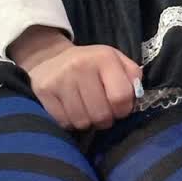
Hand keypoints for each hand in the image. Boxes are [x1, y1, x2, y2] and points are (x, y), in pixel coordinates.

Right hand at [9, 24, 142, 130]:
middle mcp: (81, 66)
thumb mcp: (114, 61)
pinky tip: (71, 110)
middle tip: (101, 111)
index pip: (122, 97)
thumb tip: (137, 95)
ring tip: (85, 110)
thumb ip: (132, 76)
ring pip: (83, 122)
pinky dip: (70, 122)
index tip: (118, 107)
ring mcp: (61, 79)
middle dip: (105, 119)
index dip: (124, 109)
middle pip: (102, 114)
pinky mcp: (44, 91)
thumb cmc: (90, 64)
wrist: (50, 58)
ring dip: (87, 122)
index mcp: (103, 57)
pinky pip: (65, 123)